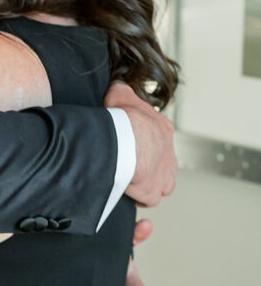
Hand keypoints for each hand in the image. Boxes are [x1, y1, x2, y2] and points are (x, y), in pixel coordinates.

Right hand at [104, 81, 175, 206]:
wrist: (126, 141)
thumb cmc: (124, 120)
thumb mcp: (120, 94)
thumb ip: (121, 91)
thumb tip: (116, 86)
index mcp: (163, 130)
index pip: (157, 137)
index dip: (143, 141)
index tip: (130, 143)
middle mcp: (168, 154)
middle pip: (161, 162)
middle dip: (148, 164)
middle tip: (129, 164)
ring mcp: (163, 175)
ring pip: (161, 183)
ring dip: (148, 182)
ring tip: (130, 180)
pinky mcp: (152, 191)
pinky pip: (148, 198)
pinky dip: (139, 197)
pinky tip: (126, 192)